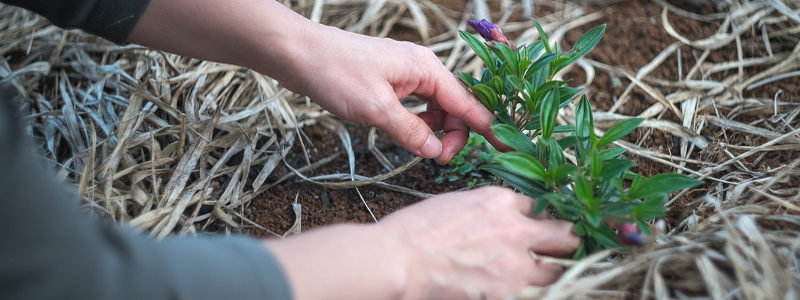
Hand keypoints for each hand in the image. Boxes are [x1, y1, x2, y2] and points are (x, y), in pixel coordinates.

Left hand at [281, 25, 497, 163]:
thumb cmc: (336, 73)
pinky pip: (416, 106)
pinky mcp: (391, 82)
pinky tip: (406, 135)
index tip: (506, 149)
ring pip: (435, 108)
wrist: (300, 54)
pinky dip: (417, 123)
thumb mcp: (376, 109)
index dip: (487, 128)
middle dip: (453, 135)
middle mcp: (422, 69)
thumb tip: (435, 152)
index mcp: (427, 69)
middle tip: (437, 160)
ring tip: (420, 149)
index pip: (467, 103)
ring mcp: (406, 75)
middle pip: (454, 107)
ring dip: (434, 131)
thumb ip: (410, 132)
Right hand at [380, 186, 578, 298]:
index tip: (548, 223)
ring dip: (552, 270)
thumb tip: (506, 218)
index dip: (546, 215)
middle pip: (565, 235)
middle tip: (565, 247)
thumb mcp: (459, 203)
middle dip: (567, 240)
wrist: (401, 260)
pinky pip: (533, 292)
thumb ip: (491, 209)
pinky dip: (530, 290)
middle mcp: (516, 230)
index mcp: (501, 201)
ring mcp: (514, 265)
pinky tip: (519, 287)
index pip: (543, 204)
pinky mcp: (506, 293)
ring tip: (543, 272)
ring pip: (557, 269)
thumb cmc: (418, 230)